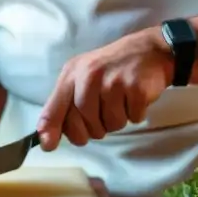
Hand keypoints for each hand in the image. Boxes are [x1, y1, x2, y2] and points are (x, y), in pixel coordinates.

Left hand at [36, 29, 173, 150]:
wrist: (151, 50)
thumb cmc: (113, 68)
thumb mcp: (83, 77)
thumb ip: (64, 105)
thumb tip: (47, 142)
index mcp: (72, 74)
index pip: (54, 107)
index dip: (50, 129)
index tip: (48, 146)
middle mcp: (89, 75)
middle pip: (84, 121)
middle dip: (94, 128)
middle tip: (102, 120)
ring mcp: (113, 81)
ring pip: (110, 124)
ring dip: (117, 121)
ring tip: (121, 103)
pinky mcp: (135, 87)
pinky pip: (132, 118)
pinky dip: (135, 114)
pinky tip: (135, 98)